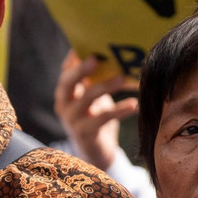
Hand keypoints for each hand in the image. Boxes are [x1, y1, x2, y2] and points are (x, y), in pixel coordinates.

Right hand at [53, 50, 137, 169]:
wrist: (96, 153)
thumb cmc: (97, 118)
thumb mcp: (94, 97)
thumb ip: (98, 80)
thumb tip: (118, 54)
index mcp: (65, 92)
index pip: (66, 71)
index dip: (74, 58)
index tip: (87, 45)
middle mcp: (63, 104)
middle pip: (67, 83)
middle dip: (81, 70)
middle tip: (96, 58)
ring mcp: (71, 120)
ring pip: (85, 100)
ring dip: (104, 87)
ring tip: (121, 78)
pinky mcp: (84, 134)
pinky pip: (102, 119)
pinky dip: (119, 110)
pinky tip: (134, 104)